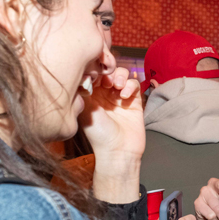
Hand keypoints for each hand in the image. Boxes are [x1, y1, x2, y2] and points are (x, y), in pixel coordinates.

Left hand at [79, 67, 144, 202]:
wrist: (119, 151)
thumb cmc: (99, 135)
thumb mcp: (86, 110)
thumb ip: (85, 89)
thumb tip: (84, 71)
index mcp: (90, 95)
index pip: (93, 73)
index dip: (95, 68)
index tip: (96, 72)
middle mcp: (104, 94)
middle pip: (108, 71)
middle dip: (109, 72)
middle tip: (107, 82)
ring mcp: (120, 97)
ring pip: (122, 74)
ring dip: (120, 76)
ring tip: (118, 87)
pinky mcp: (134, 100)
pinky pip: (134, 84)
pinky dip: (131, 85)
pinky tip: (125, 95)